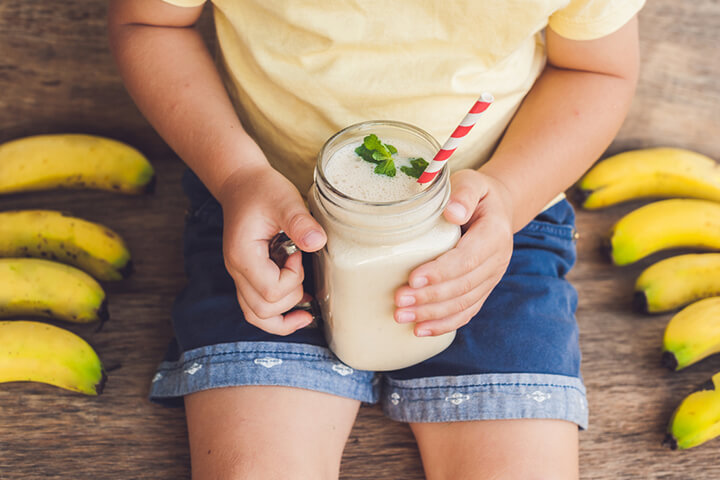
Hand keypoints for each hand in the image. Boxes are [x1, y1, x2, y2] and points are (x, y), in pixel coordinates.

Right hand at [217, 166, 326, 335]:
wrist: (243, 183)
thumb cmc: (262, 190)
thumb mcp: (285, 200)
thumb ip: (300, 221)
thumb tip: (317, 241)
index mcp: (243, 256)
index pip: (270, 290)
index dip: (293, 278)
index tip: (298, 253)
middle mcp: (236, 271)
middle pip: (262, 310)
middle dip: (291, 297)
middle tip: (300, 267)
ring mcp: (240, 277)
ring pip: (257, 316)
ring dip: (284, 316)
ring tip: (307, 308)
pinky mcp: (248, 277)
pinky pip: (257, 308)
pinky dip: (278, 315)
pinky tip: (298, 310)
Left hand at [394, 169, 514, 336]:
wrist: (498, 209)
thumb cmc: (478, 194)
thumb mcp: (473, 182)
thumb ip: (464, 193)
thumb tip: (452, 213)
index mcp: (494, 234)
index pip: (467, 259)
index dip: (440, 272)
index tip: (413, 278)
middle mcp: (497, 261)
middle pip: (463, 286)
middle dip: (429, 297)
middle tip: (398, 300)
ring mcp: (491, 279)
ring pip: (463, 304)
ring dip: (431, 314)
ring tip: (401, 316)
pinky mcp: (482, 290)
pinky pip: (466, 313)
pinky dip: (444, 324)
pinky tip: (420, 330)